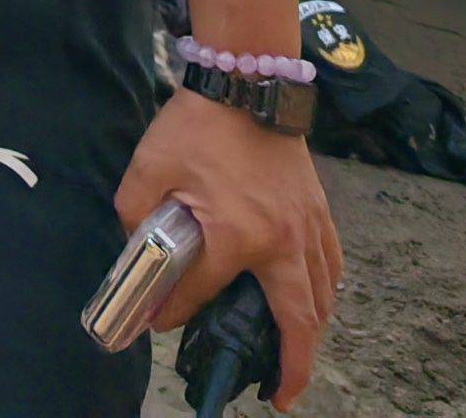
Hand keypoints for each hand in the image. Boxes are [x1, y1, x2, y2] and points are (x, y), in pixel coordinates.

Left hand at [114, 86, 338, 409]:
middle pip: (297, 320)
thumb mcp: (148, 168)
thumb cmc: (198, 123)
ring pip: (323, 296)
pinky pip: (332, 264)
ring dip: (312, 332)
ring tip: (295, 358)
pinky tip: (315, 300)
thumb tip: (134, 249)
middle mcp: (280, 240)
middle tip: (279, 395)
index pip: (200, 293)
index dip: (173, 314)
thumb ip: (135, 214)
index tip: (156, 323)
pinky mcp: (318, 210)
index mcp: (235, 235)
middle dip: (293, 366)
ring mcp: (306, 226)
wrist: (248, 80)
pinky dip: (327, 290)